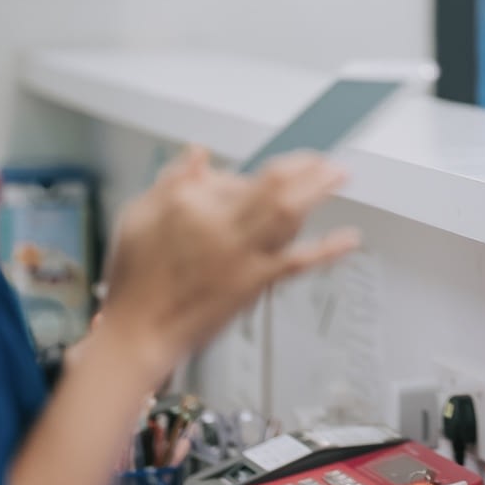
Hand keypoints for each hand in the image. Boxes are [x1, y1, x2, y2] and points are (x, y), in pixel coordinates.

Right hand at [94, 147, 360, 374]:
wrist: (138, 331)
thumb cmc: (135, 278)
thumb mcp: (138, 215)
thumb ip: (172, 181)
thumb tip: (196, 153)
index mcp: (191, 204)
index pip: (236, 177)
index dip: (251, 177)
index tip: (264, 177)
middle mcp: (222, 225)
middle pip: (273, 187)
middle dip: (305, 168)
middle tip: (325, 159)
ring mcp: (241, 255)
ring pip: (287, 214)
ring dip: (318, 191)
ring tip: (337, 175)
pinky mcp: (254, 282)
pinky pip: (297, 263)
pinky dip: (326, 249)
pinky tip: (348, 238)